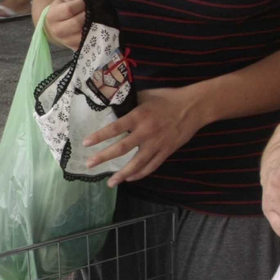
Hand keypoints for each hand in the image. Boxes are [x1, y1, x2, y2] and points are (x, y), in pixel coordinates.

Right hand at [44, 0, 92, 49]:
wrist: (57, 23)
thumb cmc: (63, 6)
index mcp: (52, 15)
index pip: (69, 9)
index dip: (81, 3)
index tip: (85, 1)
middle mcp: (57, 30)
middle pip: (77, 23)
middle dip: (88, 14)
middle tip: (91, 9)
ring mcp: (66, 41)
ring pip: (83, 33)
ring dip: (92, 24)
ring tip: (93, 17)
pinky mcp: (75, 48)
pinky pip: (88, 41)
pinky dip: (94, 33)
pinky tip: (94, 27)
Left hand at [83, 86, 203, 186]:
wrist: (194, 107)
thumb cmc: (168, 98)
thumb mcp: (147, 96)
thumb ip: (131, 103)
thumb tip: (115, 106)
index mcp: (139, 116)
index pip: (115, 128)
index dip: (99, 136)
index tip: (86, 143)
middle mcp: (146, 132)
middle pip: (121, 148)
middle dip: (104, 157)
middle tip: (90, 164)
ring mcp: (157, 144)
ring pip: (136, 163)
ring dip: (122, 175)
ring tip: (110, 183)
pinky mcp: (166, 151)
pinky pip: (151, 166)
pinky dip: (140, 174)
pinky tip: (130, 179)